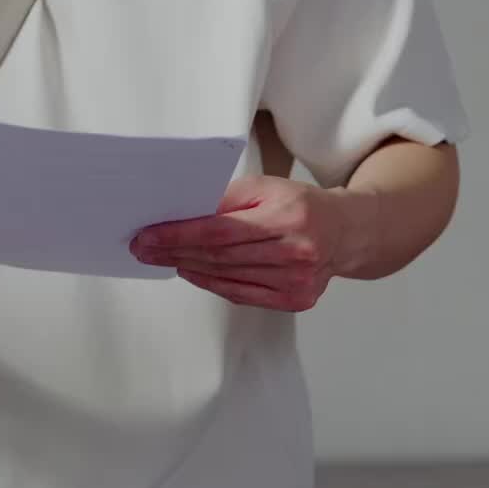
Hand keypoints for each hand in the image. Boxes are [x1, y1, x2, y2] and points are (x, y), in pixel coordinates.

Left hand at [130, 174, 371, 312]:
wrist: (345, 232)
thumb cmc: (300, 204)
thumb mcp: (265, 187)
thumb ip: (225, 199)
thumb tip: (181, 213)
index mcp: (288, 217)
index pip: (220, 231)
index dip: (179, 235)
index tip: (147, 236)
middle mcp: (295, 252)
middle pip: (220, 257)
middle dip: (174, 252)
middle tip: (143, 248)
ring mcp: (297, 282)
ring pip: (227, 277)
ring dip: (188, 268)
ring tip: (161, 258)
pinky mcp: (295, 300)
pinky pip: (241, 294)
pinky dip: (211, 283)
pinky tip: (190, 271)